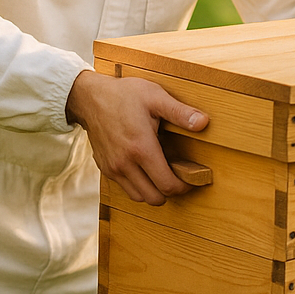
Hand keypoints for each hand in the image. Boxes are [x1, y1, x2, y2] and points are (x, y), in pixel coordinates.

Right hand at [66, 70, 208, 205]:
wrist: (90, 98)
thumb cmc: (124, 95)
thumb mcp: (156, 97)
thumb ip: (180, 112)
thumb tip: (203, 122)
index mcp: (141, 148)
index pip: (167, 185)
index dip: (184, 187)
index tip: (192, 179)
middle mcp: (125, 163)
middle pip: (154, 198)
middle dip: (170, 191)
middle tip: (179, 177)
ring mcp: (113, 168)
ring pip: (139, 197)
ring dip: (153, 191)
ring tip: (163, 174)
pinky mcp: (105, 168)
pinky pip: (125, 188)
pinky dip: (138, 185)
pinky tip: (146, 169)